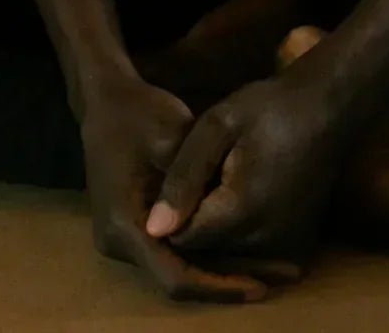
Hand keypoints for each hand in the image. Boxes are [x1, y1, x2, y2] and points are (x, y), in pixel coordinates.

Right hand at [83, 75, 300, 303]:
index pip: (175, 275)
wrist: (107, 104)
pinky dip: (207, 254)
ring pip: (177, 268)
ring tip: (273, 270)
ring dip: (221, 271)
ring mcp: (123, 239)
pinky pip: (173, 252)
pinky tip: (245, 253)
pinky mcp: (134, 231)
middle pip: (178, 278)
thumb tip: (220, 212)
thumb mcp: (171, 138)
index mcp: (124, 225)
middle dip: (228, 281)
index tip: (260, 285)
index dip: (219, 285)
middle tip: (281, 276)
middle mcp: (118, 243)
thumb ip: (192, 179)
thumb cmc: (139, 115)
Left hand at [146, 70, 350, 263]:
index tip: (180, 177)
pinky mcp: (299, 242)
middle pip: (206, 250)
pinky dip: (243, 228)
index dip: (173, 211)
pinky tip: (245, 190)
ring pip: (229, 251)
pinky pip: (255, 248)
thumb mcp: (217, 127)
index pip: (183, 239)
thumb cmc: (270, 108)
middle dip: (195, 220)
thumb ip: (182, 178)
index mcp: (242, 212)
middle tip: (205, 173)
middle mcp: (267, 240)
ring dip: (218, 225)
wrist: (329, 107)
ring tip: (223, 178)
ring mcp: (287, 244)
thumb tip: (153, 229)